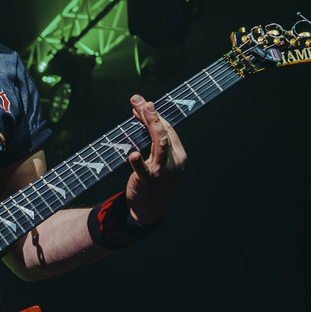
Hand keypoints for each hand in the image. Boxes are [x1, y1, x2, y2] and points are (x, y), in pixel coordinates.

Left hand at [125, 94, 187, 225]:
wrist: (151, 212)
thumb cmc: (156, 182)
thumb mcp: (159, 161)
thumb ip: (152, 141)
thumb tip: (140, 116)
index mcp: (178, 155)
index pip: (168, 129)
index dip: (154, 115)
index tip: (140, 104)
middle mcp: (173, 161)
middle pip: (163, 133)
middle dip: (151, 113)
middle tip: (137, 99)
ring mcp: (161, 172)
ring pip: (158, 144)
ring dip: (149, 125)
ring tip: (140, 111)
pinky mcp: (148, 182)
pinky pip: (143, 170)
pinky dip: (138, 162)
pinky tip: (132, 154)